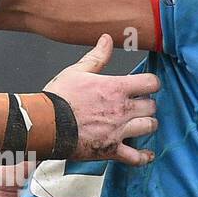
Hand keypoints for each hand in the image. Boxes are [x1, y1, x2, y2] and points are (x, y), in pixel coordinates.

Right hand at [43, 34, 158, 165]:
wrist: (46, 124)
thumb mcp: (77, 71)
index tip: (146, 86)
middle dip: (148, 105)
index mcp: (116, 88)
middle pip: (152, 106)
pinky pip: (135, 157)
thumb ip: (96, 57)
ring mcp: (118, 131)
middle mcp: (122, 110)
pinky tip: (146, 154)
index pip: (151, 83)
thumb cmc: (59, 98)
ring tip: (141, 123)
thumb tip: (106, 39)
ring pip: (148, 127)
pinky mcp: (111, 150)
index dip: (151, 83)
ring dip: (147, 125)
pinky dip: (143, 157)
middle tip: (140, 105)